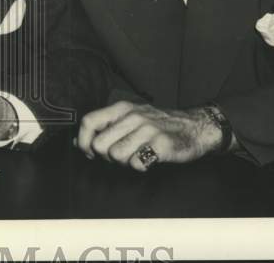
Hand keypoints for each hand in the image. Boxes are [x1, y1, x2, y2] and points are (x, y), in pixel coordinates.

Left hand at [75, 101, 223, 171]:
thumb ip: (105, 127)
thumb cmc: (158, 125)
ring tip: (134, 156)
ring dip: (122, 162)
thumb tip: (78, 142)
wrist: (195, 127)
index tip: (89, 153)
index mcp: (121, 108)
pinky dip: (139, 166)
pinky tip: (148, 159)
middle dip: (105, 157)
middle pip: (99, 145)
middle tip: (119, 155)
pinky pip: (136, 164)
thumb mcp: (130, 118)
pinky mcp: (161, 145)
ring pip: (116, 155)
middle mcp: (133, 116)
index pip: (89, 121)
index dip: (84, 141)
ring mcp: (148, 129)